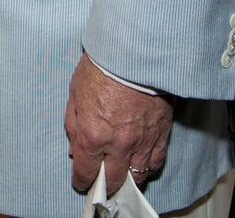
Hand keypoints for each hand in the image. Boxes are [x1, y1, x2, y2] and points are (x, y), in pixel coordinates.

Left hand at [65, 53, 172, 195]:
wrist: (135, 50)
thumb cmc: (102, 65)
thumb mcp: (75, 91)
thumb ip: (73, 124)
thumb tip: (74, 148)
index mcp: (92, 134)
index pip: (86, 172)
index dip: (82, 180)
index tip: (81, 182)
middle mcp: (118, 144)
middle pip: (113, 180)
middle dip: (105, 185)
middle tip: (102, 184)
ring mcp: (142, 142)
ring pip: (136, 176)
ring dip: (127, 178)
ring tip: (122, 175)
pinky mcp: (161, 134)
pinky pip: (155, 162)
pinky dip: (147, 167)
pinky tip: (141, 165)